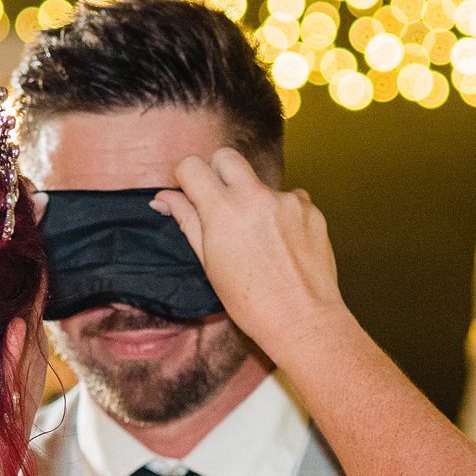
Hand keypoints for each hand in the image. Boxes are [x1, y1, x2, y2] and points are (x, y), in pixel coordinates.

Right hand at [151, 149, 342, 352]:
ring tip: (259, 240)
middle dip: (218, 172)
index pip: (192, 166)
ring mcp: (286, 200)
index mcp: (223, 211)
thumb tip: (165, 198)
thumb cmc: (252, 301)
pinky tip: (282, 243)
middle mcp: (255, 197)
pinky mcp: (310, 208)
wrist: (301, 319)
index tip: (190, 190)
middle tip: (220, 203)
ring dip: (254, 200)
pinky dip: (282, 214)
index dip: (186, 177)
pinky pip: (289, 198)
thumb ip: (187, 221)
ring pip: (260, 182)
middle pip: (226, 157)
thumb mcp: (209, 263)